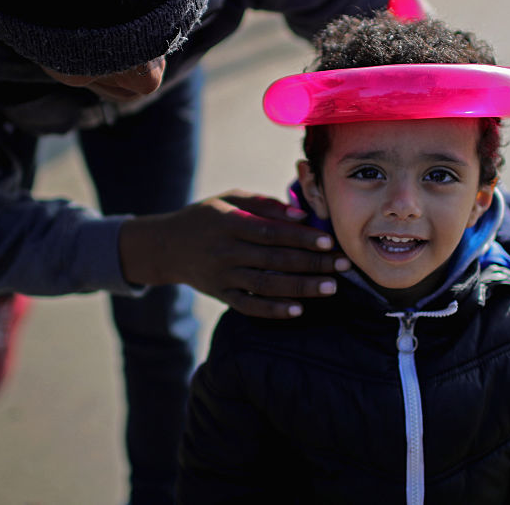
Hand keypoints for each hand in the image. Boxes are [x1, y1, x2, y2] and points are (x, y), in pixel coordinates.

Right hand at [119, 190, 346, 318]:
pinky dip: (273, 310)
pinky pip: (249, 306)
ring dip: (300, 287)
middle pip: (274, 260)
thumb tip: (300, 215)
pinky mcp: (220, 295)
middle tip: (343, 266)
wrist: (166, 246)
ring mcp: (222, 276)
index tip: (328, 241)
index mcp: (229, 223)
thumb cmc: (206, 217)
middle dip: (311, 263)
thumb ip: (264, 204)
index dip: (300, 237)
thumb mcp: (229, 199)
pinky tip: (298, 310)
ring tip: (330, 287)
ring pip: (266, 285)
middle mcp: (225, 251)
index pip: (270, 232)